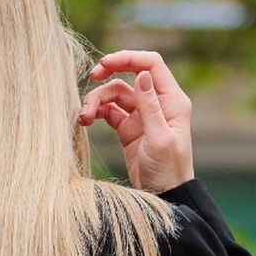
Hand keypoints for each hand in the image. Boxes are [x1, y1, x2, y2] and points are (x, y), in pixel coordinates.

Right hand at [79, 52, 193, 193]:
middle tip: (91, 77)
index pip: (150, 65)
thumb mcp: (159, 139)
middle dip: (109, 74)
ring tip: (83, 117)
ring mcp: (141, 115)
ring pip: (116, 94)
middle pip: (130, 75)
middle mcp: (157, 103)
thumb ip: (150, 106)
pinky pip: (110, 112)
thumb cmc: (168, 171)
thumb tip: (141, 75)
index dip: (128, 58)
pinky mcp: (128, 129)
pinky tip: (86, 120)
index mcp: (172, 100)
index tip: (105, 64)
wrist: (164, 197)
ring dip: (98, 100)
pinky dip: (97, 113)